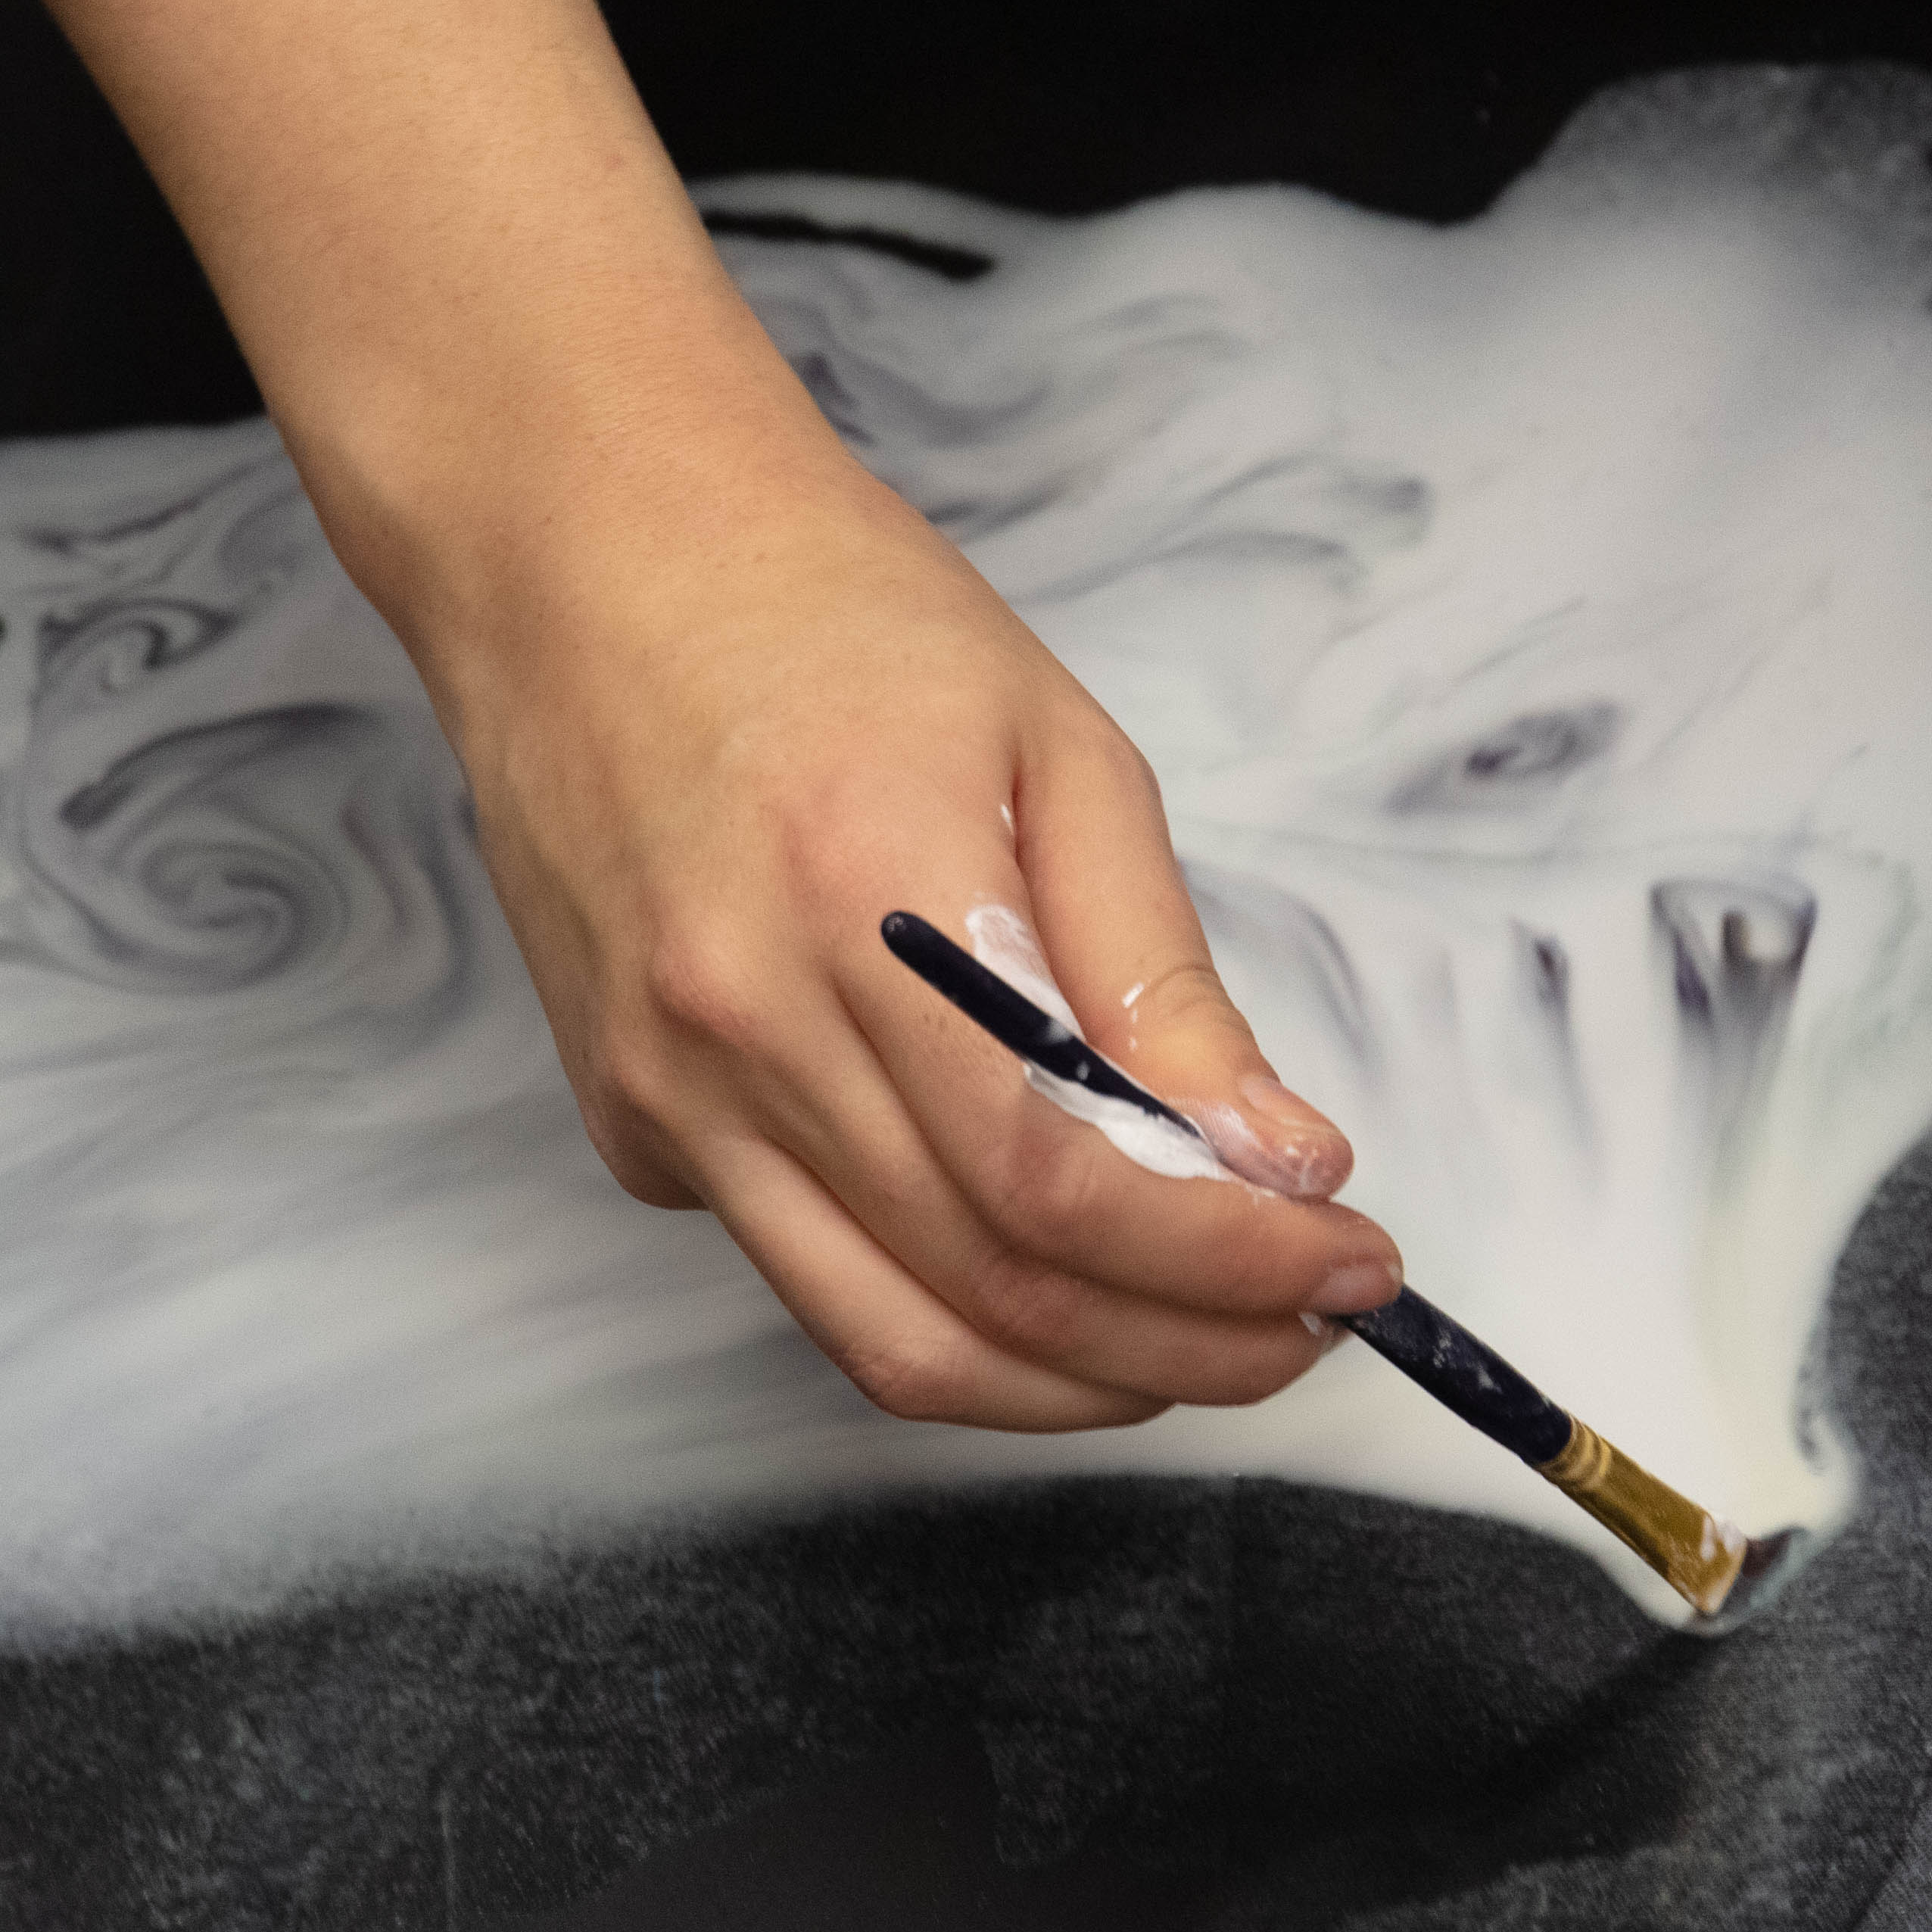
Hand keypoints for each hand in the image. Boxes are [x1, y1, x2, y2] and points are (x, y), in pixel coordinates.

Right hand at [408, 390, 1406, 1430]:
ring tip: (1195, 1340)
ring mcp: (668, 1090)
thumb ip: (1159, 969)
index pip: (1063, 1176)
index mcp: (869, 899)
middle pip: (992, 1289)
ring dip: (1072, 1381)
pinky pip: (805, 1269)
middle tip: (1306, 1325)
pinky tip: (1029, 1240)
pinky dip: (944, 1298)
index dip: (1225, 1262)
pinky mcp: (628, 1121)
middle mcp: (744, 1022)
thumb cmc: (831, 611)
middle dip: (1185, 1348)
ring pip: (889, 1338)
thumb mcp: (1054, 739)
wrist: (587, 550)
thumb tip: (1276, 1155)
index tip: (1345, 1263)